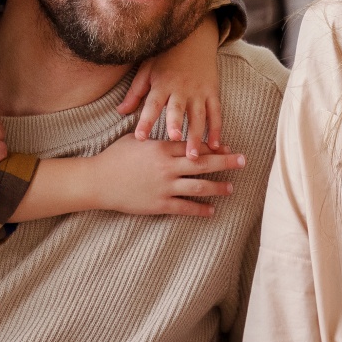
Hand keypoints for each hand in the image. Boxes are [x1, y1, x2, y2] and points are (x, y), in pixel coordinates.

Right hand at [84, 136, 245, 215]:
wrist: (98, 181)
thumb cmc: (114, 157)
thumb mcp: (136, 139)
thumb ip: (155, 136)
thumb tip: (170, 130)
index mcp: (163, 148)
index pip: (194, 146)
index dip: (213, 147)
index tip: (228, 147)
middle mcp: (168, 167)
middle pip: (204, 163)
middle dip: (227, 162)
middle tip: (244, 161)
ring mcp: (165, 187)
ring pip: (199, 187)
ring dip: (218, 187)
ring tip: (231, 188)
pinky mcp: (159, 204)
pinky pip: (186, 208)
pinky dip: (201, 209)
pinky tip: (212, 210)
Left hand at [118, 20, 225, 154]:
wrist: (193, 38)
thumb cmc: (166, 57)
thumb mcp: (147, 70)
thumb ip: (135, 92)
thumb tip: (120, 111)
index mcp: (162, 84)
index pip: (152, 105)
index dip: (146, 120)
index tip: (140, 137)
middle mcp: (181, 89)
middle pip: (178, 109)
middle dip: (176, 124)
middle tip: (174, 140)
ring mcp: (198, 91)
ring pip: (199, 116)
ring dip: (197, 135)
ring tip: (194, 155)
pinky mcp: (212, 92)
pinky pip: (216, 113)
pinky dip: (217, 129)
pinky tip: (215, 145)